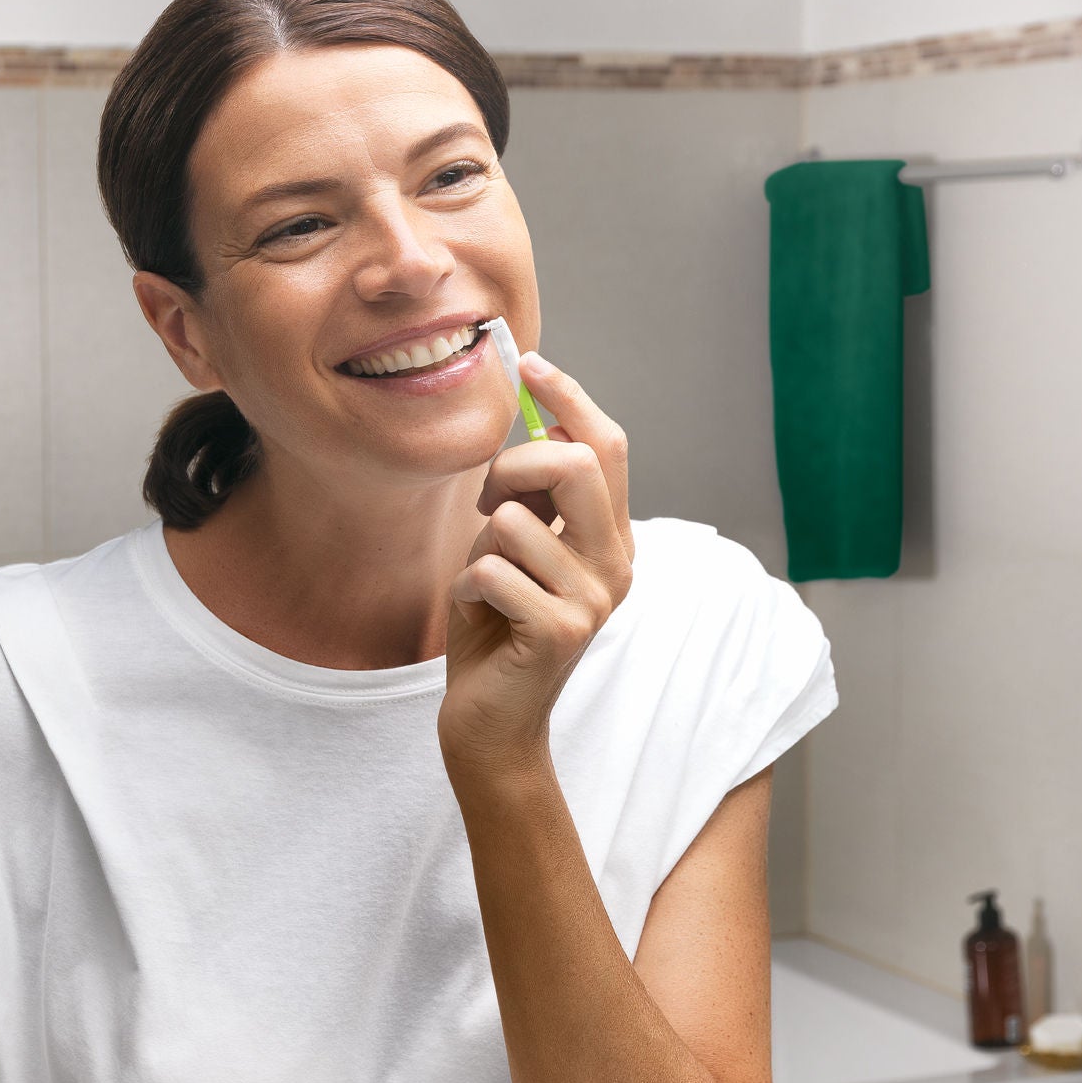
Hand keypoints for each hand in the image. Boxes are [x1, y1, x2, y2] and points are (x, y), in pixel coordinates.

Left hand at [438, 354, 634, 770]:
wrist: (492, 720)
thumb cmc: (497, 628)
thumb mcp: (519, 548)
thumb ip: (536, 497)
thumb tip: (541, 422)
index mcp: (613, 537)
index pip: (607, 445)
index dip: (569, 396)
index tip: (528, 362)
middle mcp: (617, 563)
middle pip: (574, 463)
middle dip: (511, 466)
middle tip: (485, 502)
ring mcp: (594, 599)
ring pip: (514, 520)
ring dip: (477, 546)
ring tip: (484, 583)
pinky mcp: (561, 630)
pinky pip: (490, 569)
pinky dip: (464, 587)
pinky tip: (475, 615)